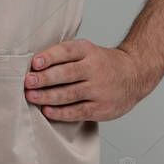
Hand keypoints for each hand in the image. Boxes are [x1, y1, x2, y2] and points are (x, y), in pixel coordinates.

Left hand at [24, 39, 152, 121]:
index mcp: (88, 51)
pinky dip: (61, 112)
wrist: (135, 75)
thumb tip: (34, 65)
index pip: (67, 51)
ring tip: (32, 96)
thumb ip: (65, 56)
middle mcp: (94, 69)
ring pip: (70, 94)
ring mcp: (99, 89)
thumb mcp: (87, 51)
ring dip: (48, 96)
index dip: (50, 57)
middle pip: (67, 74)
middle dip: (45, 78)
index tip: (35, 63)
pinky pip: (78, 111)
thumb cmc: (103, 63)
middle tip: (28, 82)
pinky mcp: (101, 108)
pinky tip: (47, 111)